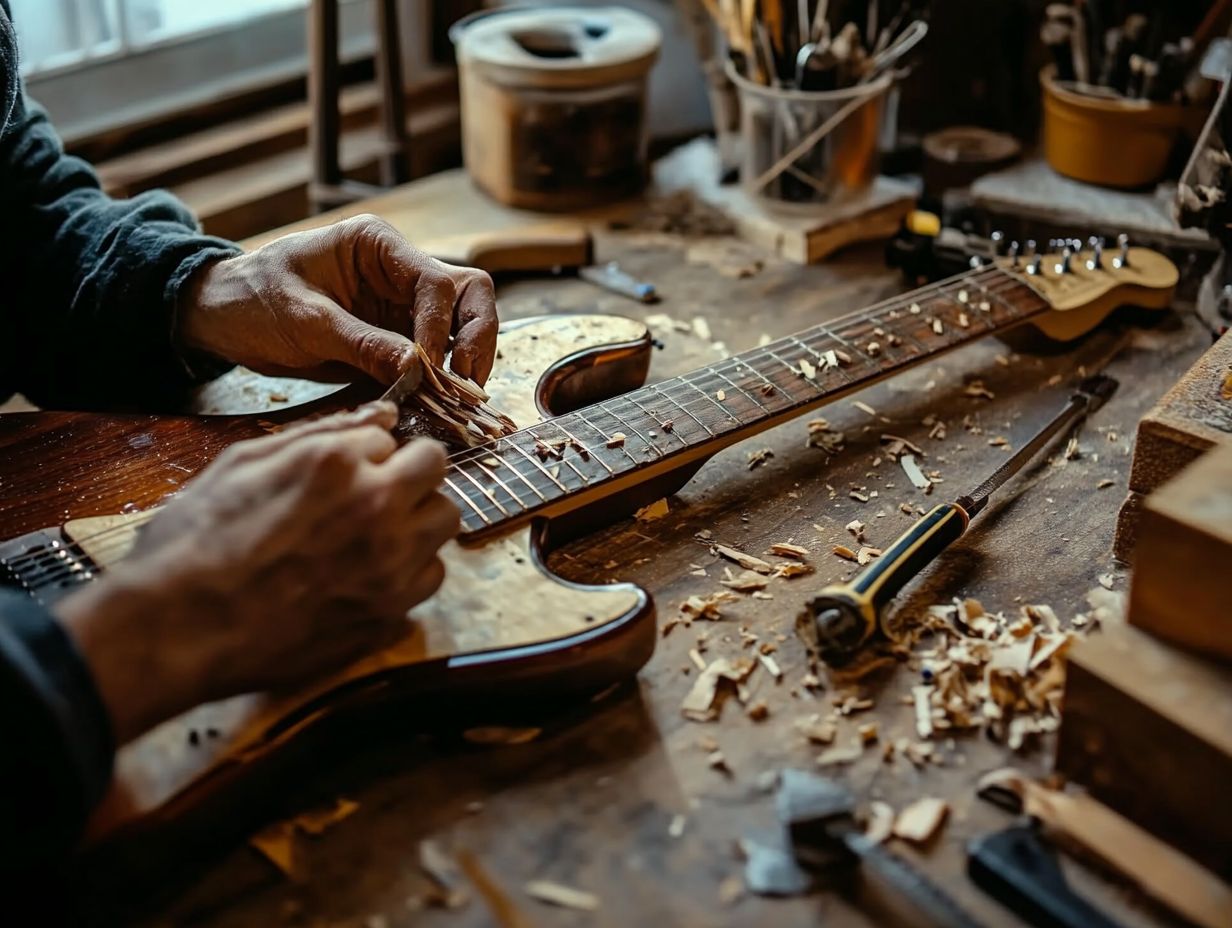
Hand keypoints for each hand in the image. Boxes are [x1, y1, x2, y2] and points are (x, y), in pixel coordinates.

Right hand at [57, 402, 459, 742]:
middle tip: (373, 494)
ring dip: (417, 520)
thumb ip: (321, 433)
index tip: (344, 472)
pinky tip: (369, 574)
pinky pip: (430, 577)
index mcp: (337, 463)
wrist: (179, 629)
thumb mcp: (242, 463)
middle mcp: (376, 508)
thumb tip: (383, 416)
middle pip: (437, 470)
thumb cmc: (196, 541)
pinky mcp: (389, 612)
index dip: (367, 454)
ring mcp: (389, 564)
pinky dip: (409, 571)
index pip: (393, 437)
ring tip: (371, 535)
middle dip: (410, 474)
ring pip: (445, 522)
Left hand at [179, 215, 498, 385]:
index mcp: (377, 245)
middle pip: (468, 296)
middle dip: (476, 340)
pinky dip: (441, 380)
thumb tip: (418, 368)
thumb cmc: (253, 300)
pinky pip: (434, 356)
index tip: (429, 369)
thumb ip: (362, 343)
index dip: (443, 327)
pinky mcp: (394, 336)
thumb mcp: (304, 320)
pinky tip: (437, 404)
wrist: (221, 316)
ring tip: (456, 400)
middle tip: (466, 385)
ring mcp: (400, 304)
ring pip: (462, 326)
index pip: (436, 282)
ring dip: (465, 362)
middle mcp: (399, 270)